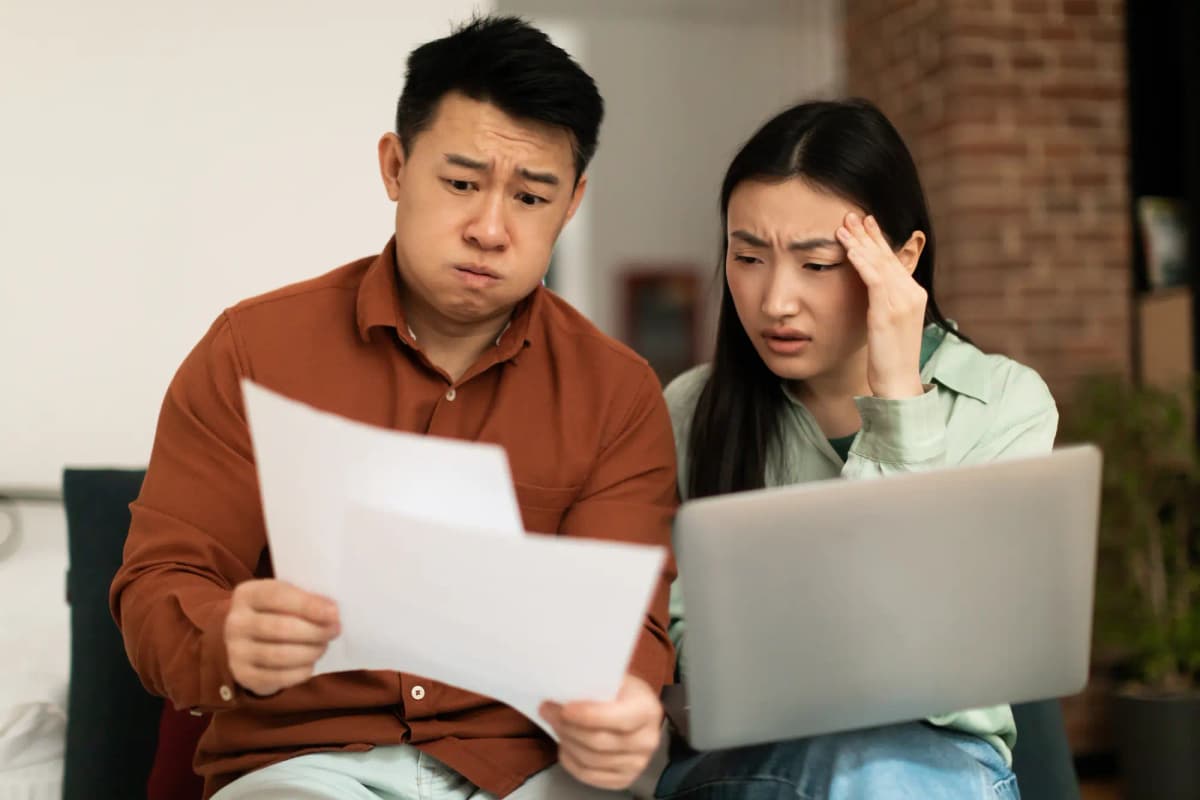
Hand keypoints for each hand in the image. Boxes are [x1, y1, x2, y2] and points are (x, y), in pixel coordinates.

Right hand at [224, 579, 340, 696]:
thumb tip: (331, 612)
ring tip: (323, 646)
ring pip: (280, 655)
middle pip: (281, 628)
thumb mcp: (284, 597)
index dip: (308, 605)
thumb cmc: (274, 612)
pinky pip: (278, 677)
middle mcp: (236, 622)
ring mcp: (236, 651)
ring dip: (310, 652)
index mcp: (247, 594)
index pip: (277, 596)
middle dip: (315, 631)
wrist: (246, 640)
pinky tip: (310, 664)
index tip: (334, 613)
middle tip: (334, 630)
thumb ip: (304, 600)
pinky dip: (300, 672)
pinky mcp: (243, 675)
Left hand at [540, 674, 662, 789]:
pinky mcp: (624, 778)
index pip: (618, 718)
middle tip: (548, 710)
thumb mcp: (615, 678)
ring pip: (590, 760)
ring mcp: (637, 763)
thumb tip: (564, 687)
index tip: (565, 708)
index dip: (588, 716)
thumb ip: (595, 684)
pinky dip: (570, 761)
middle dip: (568, 726)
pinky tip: (564, 745)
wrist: (637, 711)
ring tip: (555, 724)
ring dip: (566, 741)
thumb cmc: (622, 693)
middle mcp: (647, 740)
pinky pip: (589, 775)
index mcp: (647, 710)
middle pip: (598, 741)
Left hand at [836, 212, 927, 398]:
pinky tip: (848, 249)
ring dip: (860, 243)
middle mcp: (911, 293)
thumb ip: (883, 303)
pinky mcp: (889, 311)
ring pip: (879, 264)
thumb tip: (871, 292)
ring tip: (844, 226)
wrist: (899, 382)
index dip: (878, 241)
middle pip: (887, 257)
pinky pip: (873, 279)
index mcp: (913, 295)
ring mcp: (903, 301)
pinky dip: (861, 261)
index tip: (865, 224)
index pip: (893, 261)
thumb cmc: (890, 358)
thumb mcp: (888, 325)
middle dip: (868, 234)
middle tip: (852, 215)